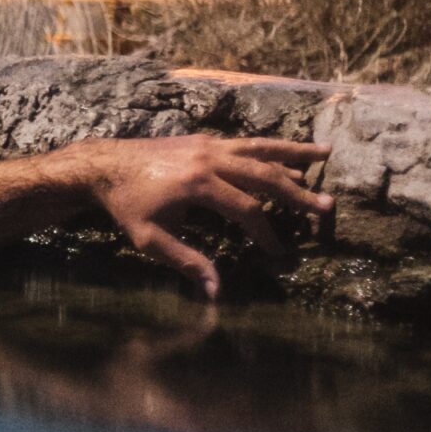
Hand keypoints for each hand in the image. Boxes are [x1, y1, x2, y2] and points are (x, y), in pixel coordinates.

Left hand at [65, 135, 331, 299]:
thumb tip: (217, 291)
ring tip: (327, 153)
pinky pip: (244, 143)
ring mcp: (207, 145)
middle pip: (264, 175)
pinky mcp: (203, 140)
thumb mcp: (150, 239)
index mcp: (198, 184)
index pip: (247, 210)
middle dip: (297, 193)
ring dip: (295, 152)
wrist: (102, 165)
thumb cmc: (125, 205)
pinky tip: (290, 152)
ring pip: (260, 148)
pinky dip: (270, 146)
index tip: (279, 253)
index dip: (265, 233)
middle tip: (328, 208)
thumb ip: (187, 262)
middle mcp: (209, 159)